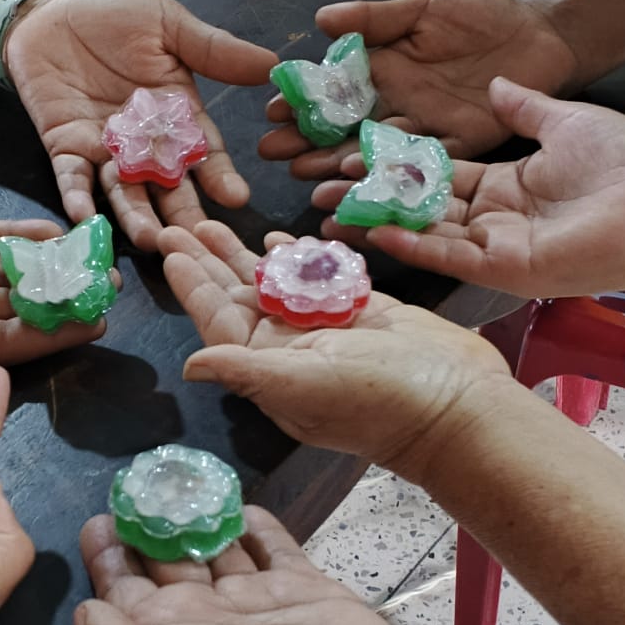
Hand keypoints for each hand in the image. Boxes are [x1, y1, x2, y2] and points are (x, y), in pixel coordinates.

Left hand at [3, 0, 276, 249]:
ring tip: (149, 240)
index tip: (235, 198)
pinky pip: (73, 178)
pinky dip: (79, 198)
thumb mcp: (168, 25)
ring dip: (135, 217)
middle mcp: (145, 142)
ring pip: (124, 191)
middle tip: (195, 240)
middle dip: (181, 213)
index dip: (219, 175)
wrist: (50, 9)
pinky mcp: (66, 148)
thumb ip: (213, 50)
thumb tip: (271, 63)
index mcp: (177, 113)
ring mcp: (105, 149)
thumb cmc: (112, 13)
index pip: (203, 151)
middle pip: (167, 185)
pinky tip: (85, 217)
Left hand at [72, 506, 453, 624]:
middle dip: (148, 526)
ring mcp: (256, 607)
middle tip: (140, 481)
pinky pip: (272, 548)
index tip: (99, 514)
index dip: (107, 557)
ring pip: (215, 550)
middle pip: (164, 566)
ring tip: (184, 477)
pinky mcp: (307, 592)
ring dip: (197, 517)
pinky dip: (254, 525)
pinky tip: (237, 500)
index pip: (121, 595)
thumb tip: (88, 615)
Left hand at [158, 220, 508, 477]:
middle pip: (237, 296)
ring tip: (214, 222)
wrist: (456, 403)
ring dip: (241, 254)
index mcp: (269, 367)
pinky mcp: (359, 311)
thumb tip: (188, 367)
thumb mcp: (303, 386)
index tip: (168, 249)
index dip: (193, 285)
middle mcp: (290, 349)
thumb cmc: (380, 401)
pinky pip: (315, 278)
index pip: (219, 320)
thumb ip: (245, 372)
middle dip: (207, 260)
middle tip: (177, 221)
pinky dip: (293, 256)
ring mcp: (325, 330)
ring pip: (272, 283)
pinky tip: (274, 236)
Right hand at [258, 0, 579, 176]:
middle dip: (307, 142)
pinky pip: (421, 165)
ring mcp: (425, 131)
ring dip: (337, 166)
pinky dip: (391, 174)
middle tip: (270, 152)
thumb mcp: (424, 9)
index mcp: (384, 72)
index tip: (271, 109)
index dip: (304, 101)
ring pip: (374, 153)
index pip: (334, 90)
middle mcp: (397, 107)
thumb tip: (321, 19)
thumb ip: (376, 18)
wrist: (542, 35)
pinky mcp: (459, 148)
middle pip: (344, 129)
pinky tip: (362, 180)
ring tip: (303, 177)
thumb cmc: (482, 18)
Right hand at [313, 79, 624, 297]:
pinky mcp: (505, 266)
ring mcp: (495, 245)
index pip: (433, 176)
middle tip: (314, 189)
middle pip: (414, 208)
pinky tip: (373, 228)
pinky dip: (411, 243)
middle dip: (366, 199)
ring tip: (325, 213)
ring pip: (421, 233)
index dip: (392, 165)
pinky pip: (448, 254)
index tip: (348, 151)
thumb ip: (527, 107)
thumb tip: (499, 81)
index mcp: (501, 186)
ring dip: (374, 222)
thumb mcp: (565, 121)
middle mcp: (490, 219)